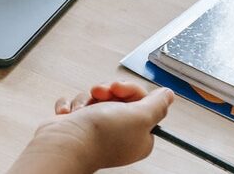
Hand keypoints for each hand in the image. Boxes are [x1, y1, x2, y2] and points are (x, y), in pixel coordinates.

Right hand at [29, 81, 173, 170]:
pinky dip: (71, 106)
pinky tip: (70, 114)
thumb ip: (157, 105)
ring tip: (82, 110)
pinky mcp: (78, 125)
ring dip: (86, 99)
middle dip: (106, 91)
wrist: (65, 143)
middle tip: (100, 95)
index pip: (142, 102)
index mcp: (140, 135)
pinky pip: (76, 106)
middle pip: (118, 98)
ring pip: (95, 99)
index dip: (129, 91)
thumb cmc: (100, 136)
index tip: (119, 89)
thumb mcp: (140, 116)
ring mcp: (97, 129)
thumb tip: (168, 95)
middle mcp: (120, 133)